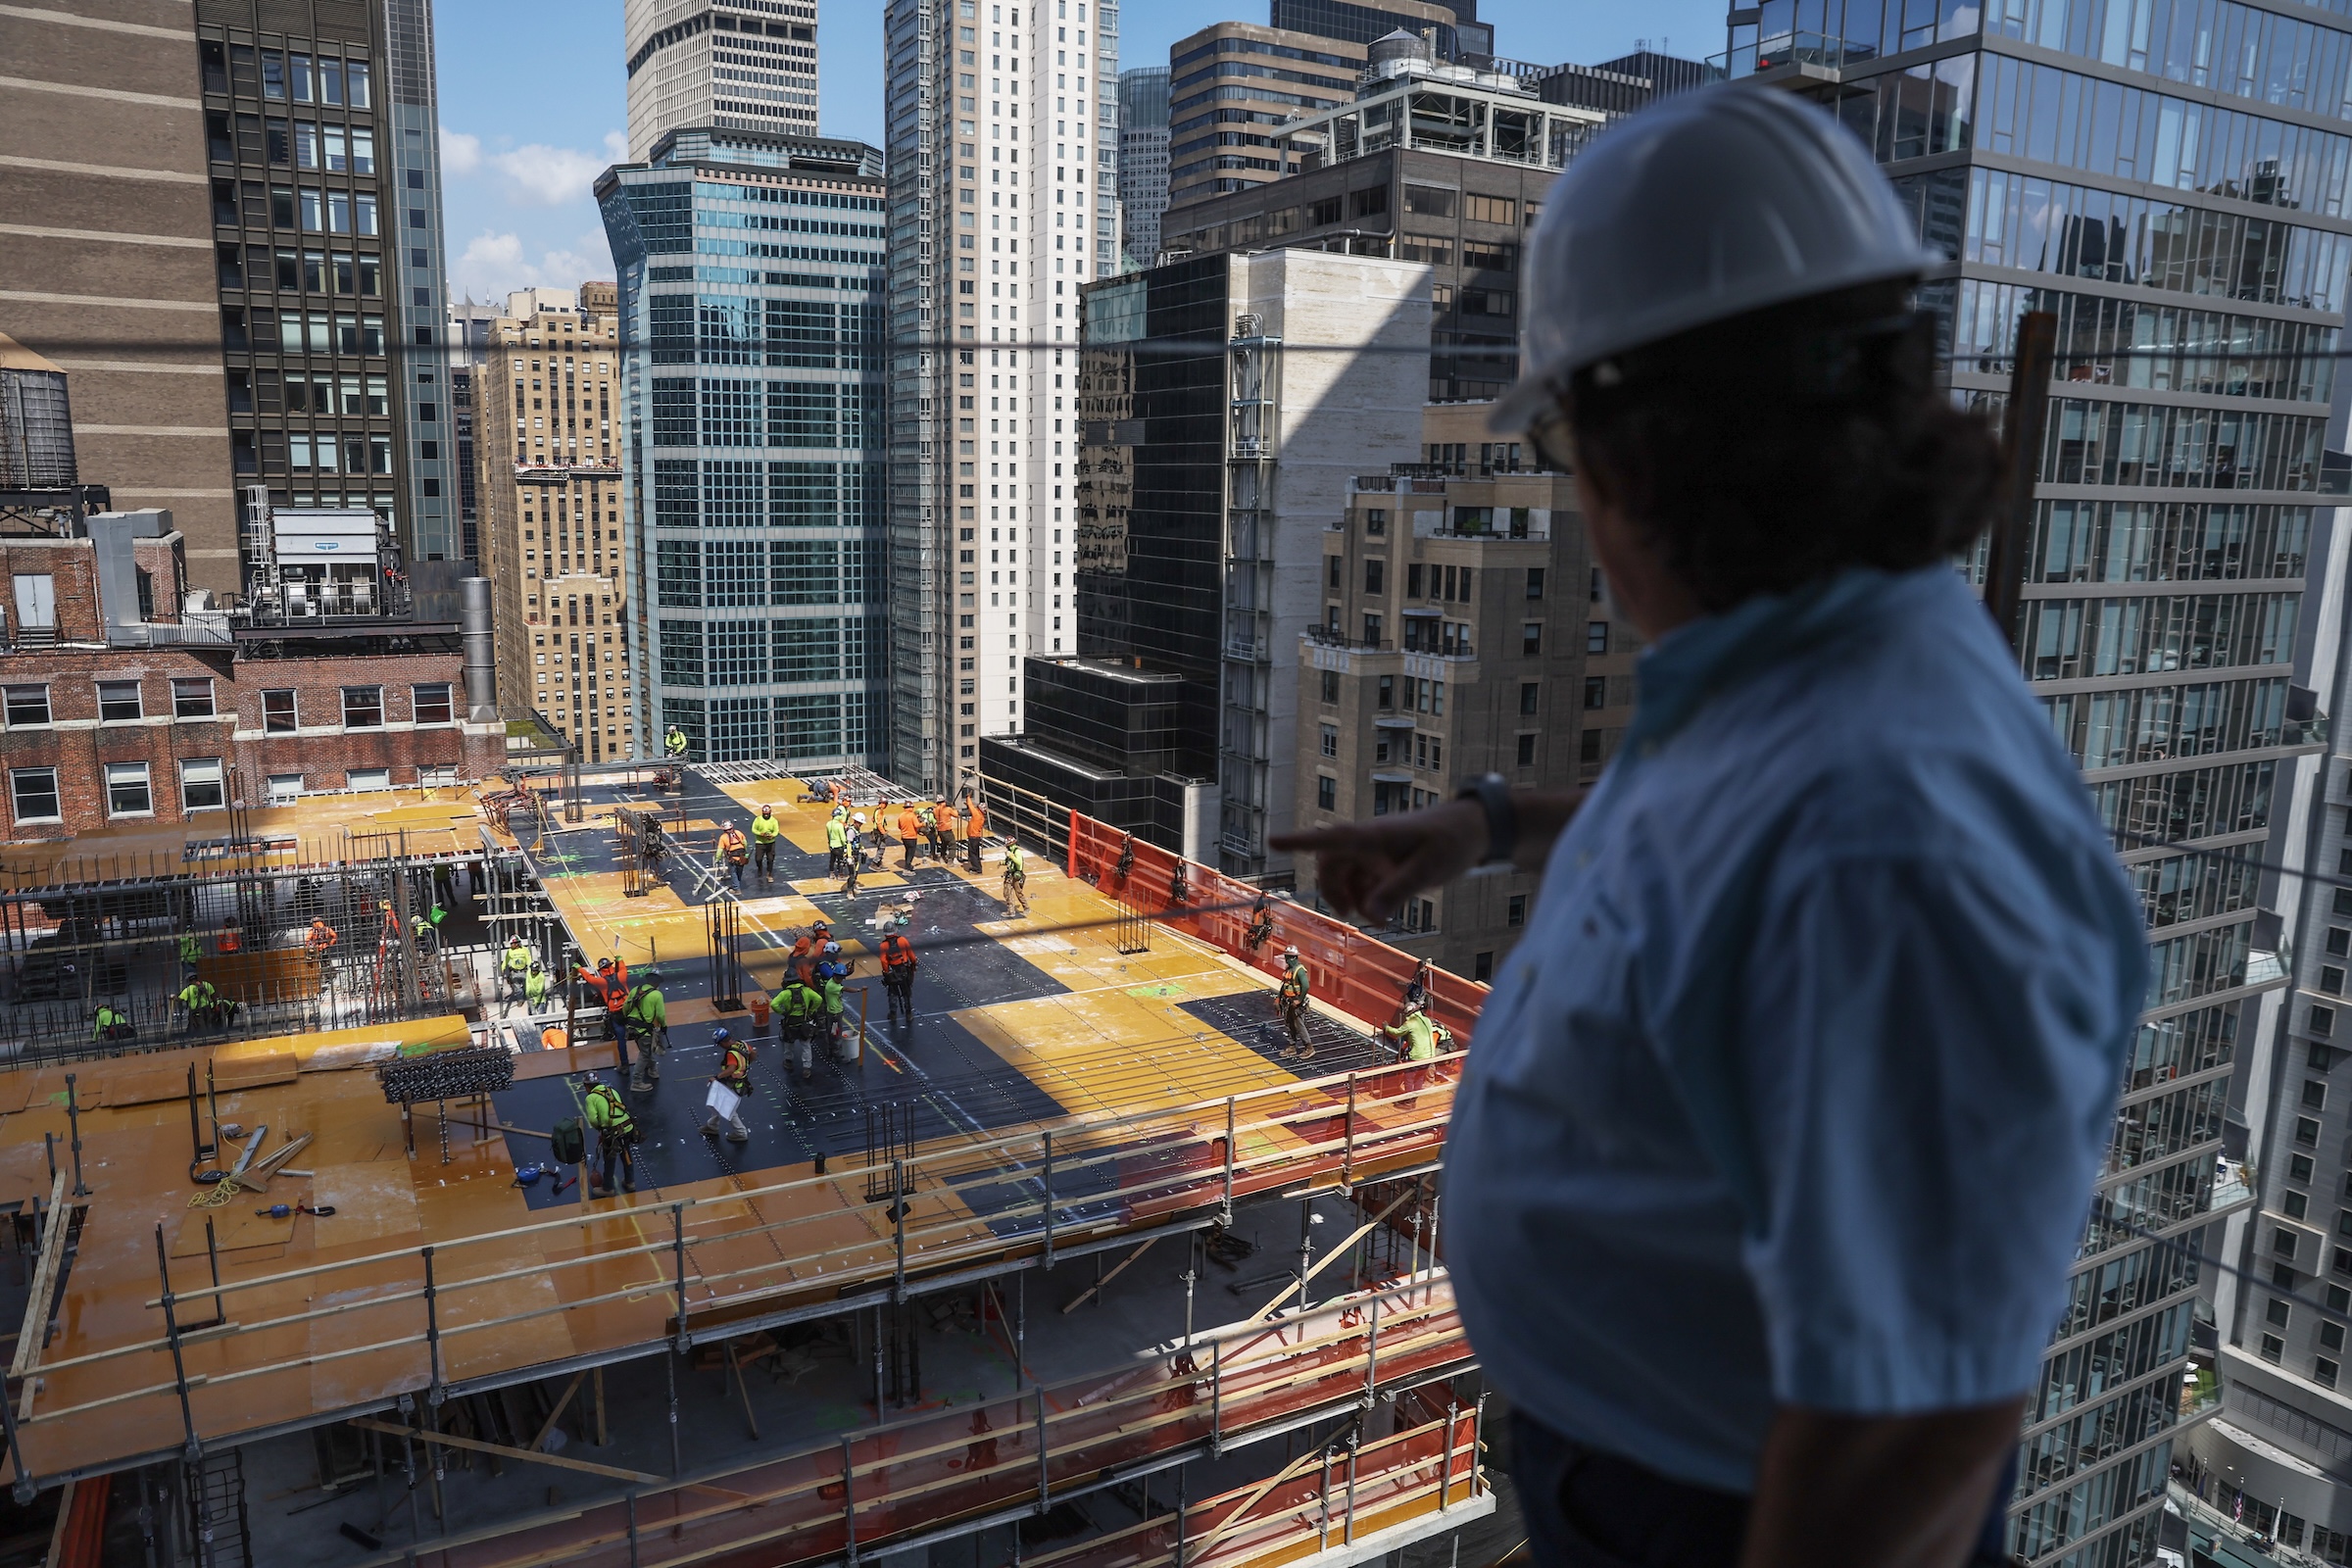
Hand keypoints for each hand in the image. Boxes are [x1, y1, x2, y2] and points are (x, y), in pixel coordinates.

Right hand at [1269, 799, 1487, 922]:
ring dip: (1353, 899)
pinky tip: (1387, 912)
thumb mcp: (1429, 869)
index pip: (1331, 838)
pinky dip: (1368, 899)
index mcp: (1374, 835)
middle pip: (1331, 864)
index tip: (1272, 842)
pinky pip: (1364, 882)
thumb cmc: (1452, 841)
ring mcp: (1376, 852)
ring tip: (1381, 918)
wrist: (1474, 830)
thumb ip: (1398, 890)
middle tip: (1349, 914)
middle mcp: (1369, 842)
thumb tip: (1369, 911)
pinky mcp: (1385, 863)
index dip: (1299, 841)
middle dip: (1333, 890)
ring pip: (1346, 877)